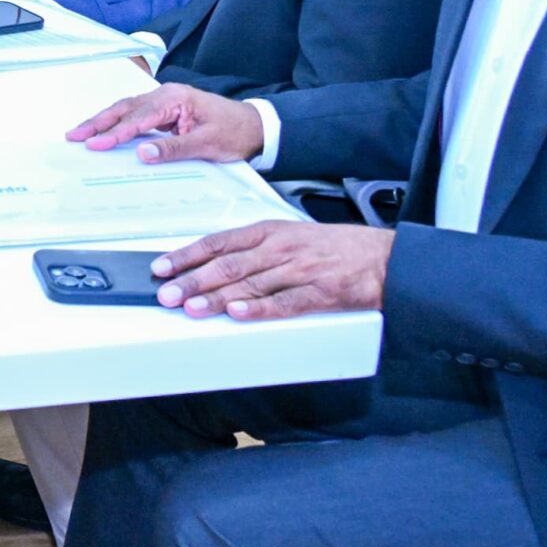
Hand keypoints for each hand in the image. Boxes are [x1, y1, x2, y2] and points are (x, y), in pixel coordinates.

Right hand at [65, 82, 264, 163]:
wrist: (255, 127)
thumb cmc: (235, 132)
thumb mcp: (206, 144)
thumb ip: (173, 148)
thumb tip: (143, 153)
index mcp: (176, 99)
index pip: (138, 118)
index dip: (115, 133)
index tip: (96, 144)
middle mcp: (167, 95)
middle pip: (125, 108)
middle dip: (98, 122)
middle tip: (74, 135)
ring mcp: (165, 101)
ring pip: (127, 109)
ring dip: (104, 121)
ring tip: (81, 132)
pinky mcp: (166, 110)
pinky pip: (136, 115)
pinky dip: (118, 122)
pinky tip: (105, 131)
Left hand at [152, 220, 394, 319]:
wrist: (384, 257)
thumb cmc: (334, 247)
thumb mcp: (289, 237)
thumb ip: (252, 250)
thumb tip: (211, 263)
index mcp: (269, 232)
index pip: (217, 242)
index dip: (186, 255)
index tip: (161, 267)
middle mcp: (279, 249)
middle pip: (227, 264)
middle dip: (192, 280)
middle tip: (166, 293)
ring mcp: (299, 271)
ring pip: (250, 284)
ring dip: (217, 297)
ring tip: (192, 308)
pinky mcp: (319, 294)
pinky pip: (284, 303)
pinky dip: (259, 309)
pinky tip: (238, 314)